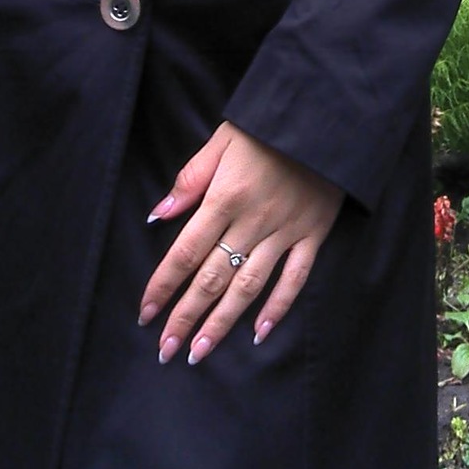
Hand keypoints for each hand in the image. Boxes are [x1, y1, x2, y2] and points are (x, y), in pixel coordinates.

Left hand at [138, 122, 342, 366]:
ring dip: (222, 323)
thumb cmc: (265, 125)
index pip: (185, 252)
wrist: (323, 115)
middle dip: (185, 317)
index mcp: (224, 198)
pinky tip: (260, 334)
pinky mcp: (312, 235)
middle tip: (165, 351)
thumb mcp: (221, 140)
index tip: (145, 314)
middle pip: (212, 278)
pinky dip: (278, 308)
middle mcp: (252, 222)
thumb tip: (158, 214)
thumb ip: (190, 179)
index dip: (163, 286)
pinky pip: (294, 279)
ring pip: (248, 288)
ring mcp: (284, 232)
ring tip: (199, 353)